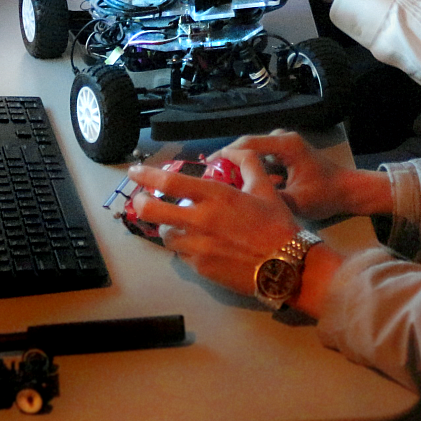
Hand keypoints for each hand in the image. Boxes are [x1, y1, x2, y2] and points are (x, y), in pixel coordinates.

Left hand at [128, 149, 300, 295]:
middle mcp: (200, 221)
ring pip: (165, 235)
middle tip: (143, 200)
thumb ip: (247, 162)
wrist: (286, 266)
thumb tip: (230, 151)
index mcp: (215, 197)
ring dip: (167, 227)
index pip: (169, 183)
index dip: (147, 175)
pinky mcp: (200, 268)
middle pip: (152, 212)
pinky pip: (181, 255)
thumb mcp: (265, 187)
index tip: (134, 171)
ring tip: (178, 224)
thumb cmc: (277, 223)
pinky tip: (198, 244)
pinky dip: (184, 246)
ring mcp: (197, 247)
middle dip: (142, 203)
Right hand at [213, 130, 392, 220]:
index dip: (225, 154)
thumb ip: (270, 200)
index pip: (248, 143)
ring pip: (254, 151)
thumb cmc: (326, 195)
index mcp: (286, 145)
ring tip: (222, 183)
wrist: (349, 191)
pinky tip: (242, 184)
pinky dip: (252, 169)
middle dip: (229, 161)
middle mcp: (284, 138)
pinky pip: (263, 157)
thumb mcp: (297, 202)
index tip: (206, 167)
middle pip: (248, 145)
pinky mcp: (286, 153)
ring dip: (240, 165)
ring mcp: (285, 144)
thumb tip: (241, 205)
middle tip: (210, 178)